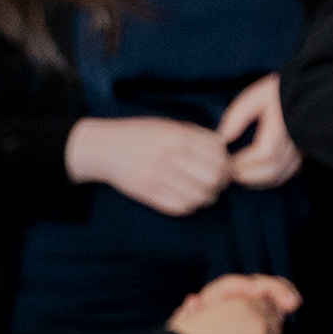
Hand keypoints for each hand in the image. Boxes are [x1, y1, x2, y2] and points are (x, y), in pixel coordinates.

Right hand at [70, 114, 232, 215]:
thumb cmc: (141, 135)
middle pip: (213, 177)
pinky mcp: (148, 194)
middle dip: (222, 181)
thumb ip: (198, 136)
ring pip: (200, 196)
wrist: (105, 148)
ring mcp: (157, 177)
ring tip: (204, 189)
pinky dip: (191, 205)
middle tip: (218, 180)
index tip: (225, 165)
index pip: (218, 155)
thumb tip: (225, 150)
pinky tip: (189, 197)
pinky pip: (182, 208)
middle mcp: (168, 156)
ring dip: (209, 195)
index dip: (227, 163)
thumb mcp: (170, 126)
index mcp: (176, 136)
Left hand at [215, 74, 301, 189]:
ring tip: (241, 175)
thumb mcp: (255, 97)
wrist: (307, 91)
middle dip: (249, 176)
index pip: (265, 153)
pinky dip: (272, 179)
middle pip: (273, 170)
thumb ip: (237, 116)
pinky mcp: (305, 153)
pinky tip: (258, 174)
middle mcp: (296, 142)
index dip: (245, 162)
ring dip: (259, 180)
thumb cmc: (278, 92)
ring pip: (281, 175)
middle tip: (230, 173)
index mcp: (282, 127)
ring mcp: (302, 149)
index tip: (227, 162)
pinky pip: (289, 173)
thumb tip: (223, 138)